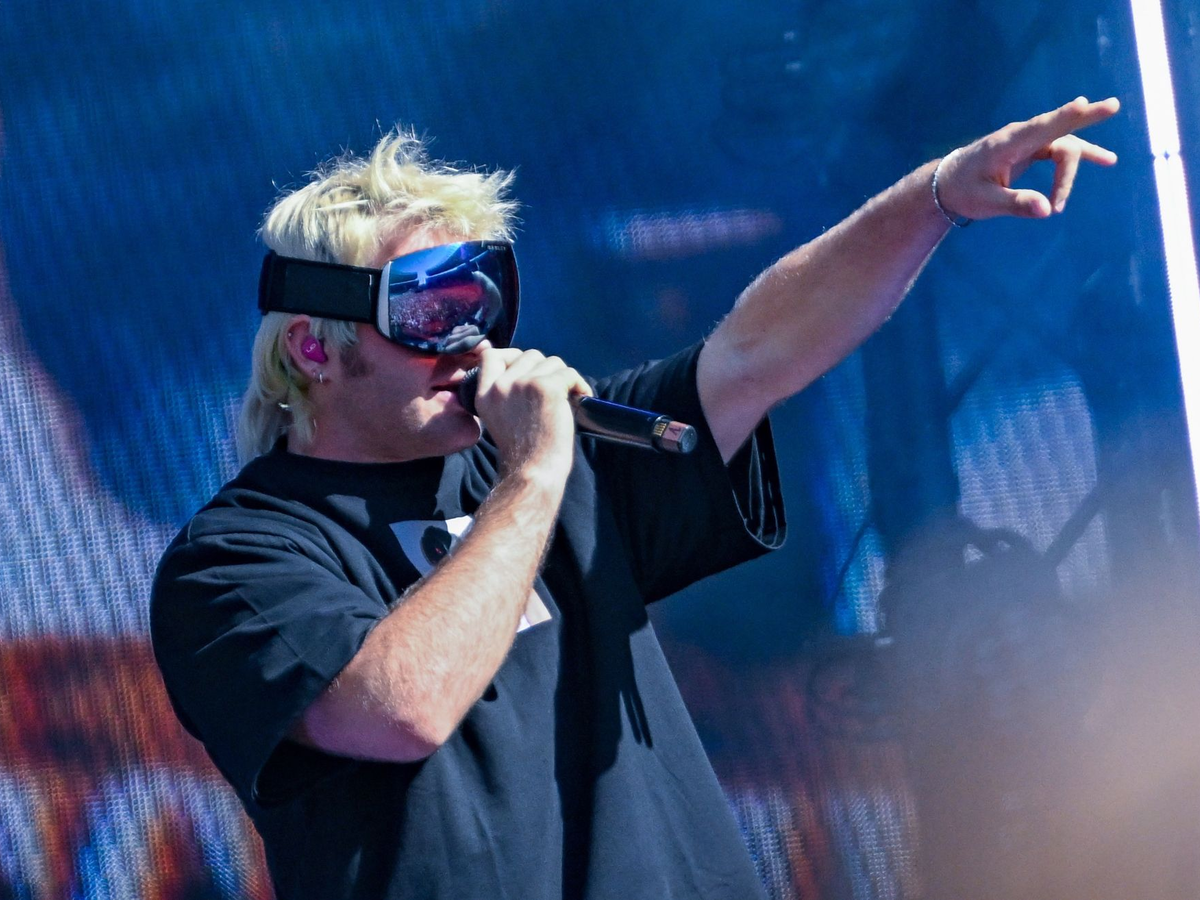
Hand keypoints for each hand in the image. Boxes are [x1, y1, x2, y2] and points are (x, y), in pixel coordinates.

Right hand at [472, 348, 592, 477]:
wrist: (534, 471)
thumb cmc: (525, 451)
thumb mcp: (499, 416)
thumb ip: (505, 392)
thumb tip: (531, 367)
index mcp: (484, 394)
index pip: (491, 354)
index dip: (513, 356)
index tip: (529, 371)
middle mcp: (500, 386)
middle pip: (529, 355)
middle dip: (546, 370)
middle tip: (554, 393)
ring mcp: (522, 384)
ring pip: (552, 362)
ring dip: (563, 378)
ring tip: (567, 399)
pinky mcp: (546, 387)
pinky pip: (570, 373)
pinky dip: (580, 385)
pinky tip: (581, 399)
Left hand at [936, 96, 1119, 220]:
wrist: (948, 183)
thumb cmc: (964, 191)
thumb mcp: (986, 202)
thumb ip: (1017, 204)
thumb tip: (1047, 210)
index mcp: (1006, 144)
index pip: (1039, 127)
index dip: (1063, 117)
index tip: (1084, 104)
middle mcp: (1020, 137)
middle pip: (1058, 130)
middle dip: (1084, 120)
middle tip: (1112, 109)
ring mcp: (1028, 141)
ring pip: (1063, 145)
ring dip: (1078, 164)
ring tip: (1110, 161)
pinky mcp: (1032, 149)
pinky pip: (1061, 150)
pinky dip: (1082, 156)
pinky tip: (1107, 160)